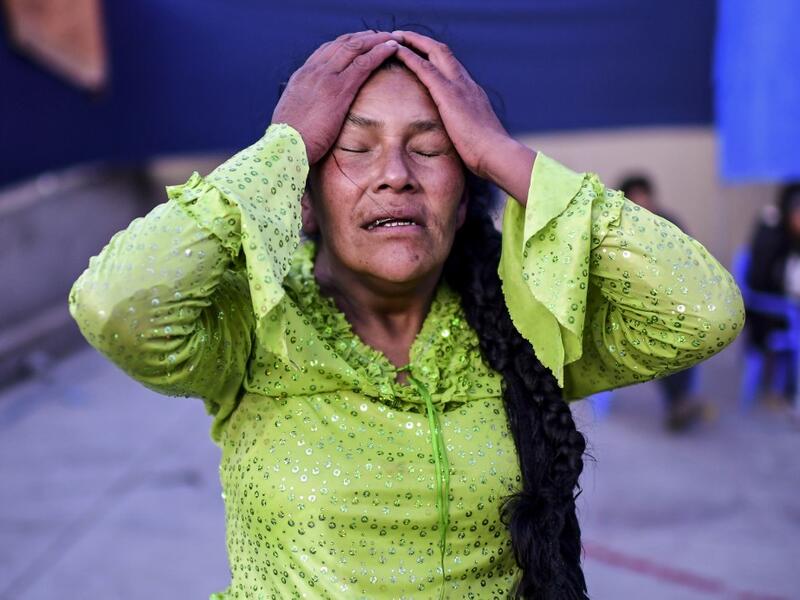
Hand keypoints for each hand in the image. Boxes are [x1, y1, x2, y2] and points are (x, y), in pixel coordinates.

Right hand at [272, 31, 401, 163]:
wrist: (285, 146)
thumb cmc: (290, 140)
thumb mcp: (293, 115)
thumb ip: (305, 105)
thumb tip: (311, 110)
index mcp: (301, 76)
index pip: (326, 50)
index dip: (345, 44)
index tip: (359, 42)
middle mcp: (313, 71)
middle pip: (342, 44)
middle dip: (363, 37)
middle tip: (379, 36)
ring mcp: (326, 77)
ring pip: (355, 47)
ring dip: (375, 40)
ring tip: (390, 38)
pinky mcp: (340, 89)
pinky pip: (364, 63)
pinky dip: (380, 52)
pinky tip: (392, 48)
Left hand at [393, 31, 535, 202]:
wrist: (495, 154)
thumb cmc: (486, 155)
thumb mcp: (474, 138)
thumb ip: (465, 132)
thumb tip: (458, 143)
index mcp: (472, 94)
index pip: (452, 68)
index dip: (436, 58)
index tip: (422, 54)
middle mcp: (466, 83)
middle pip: (443, 52)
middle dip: (423, 42)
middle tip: (405, 37)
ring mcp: (458, 85)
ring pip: (434, 52)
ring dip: (414, 42)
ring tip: (396, 37)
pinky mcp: (448, 93)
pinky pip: (425, 67)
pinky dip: (410, 56)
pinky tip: (397, 51)